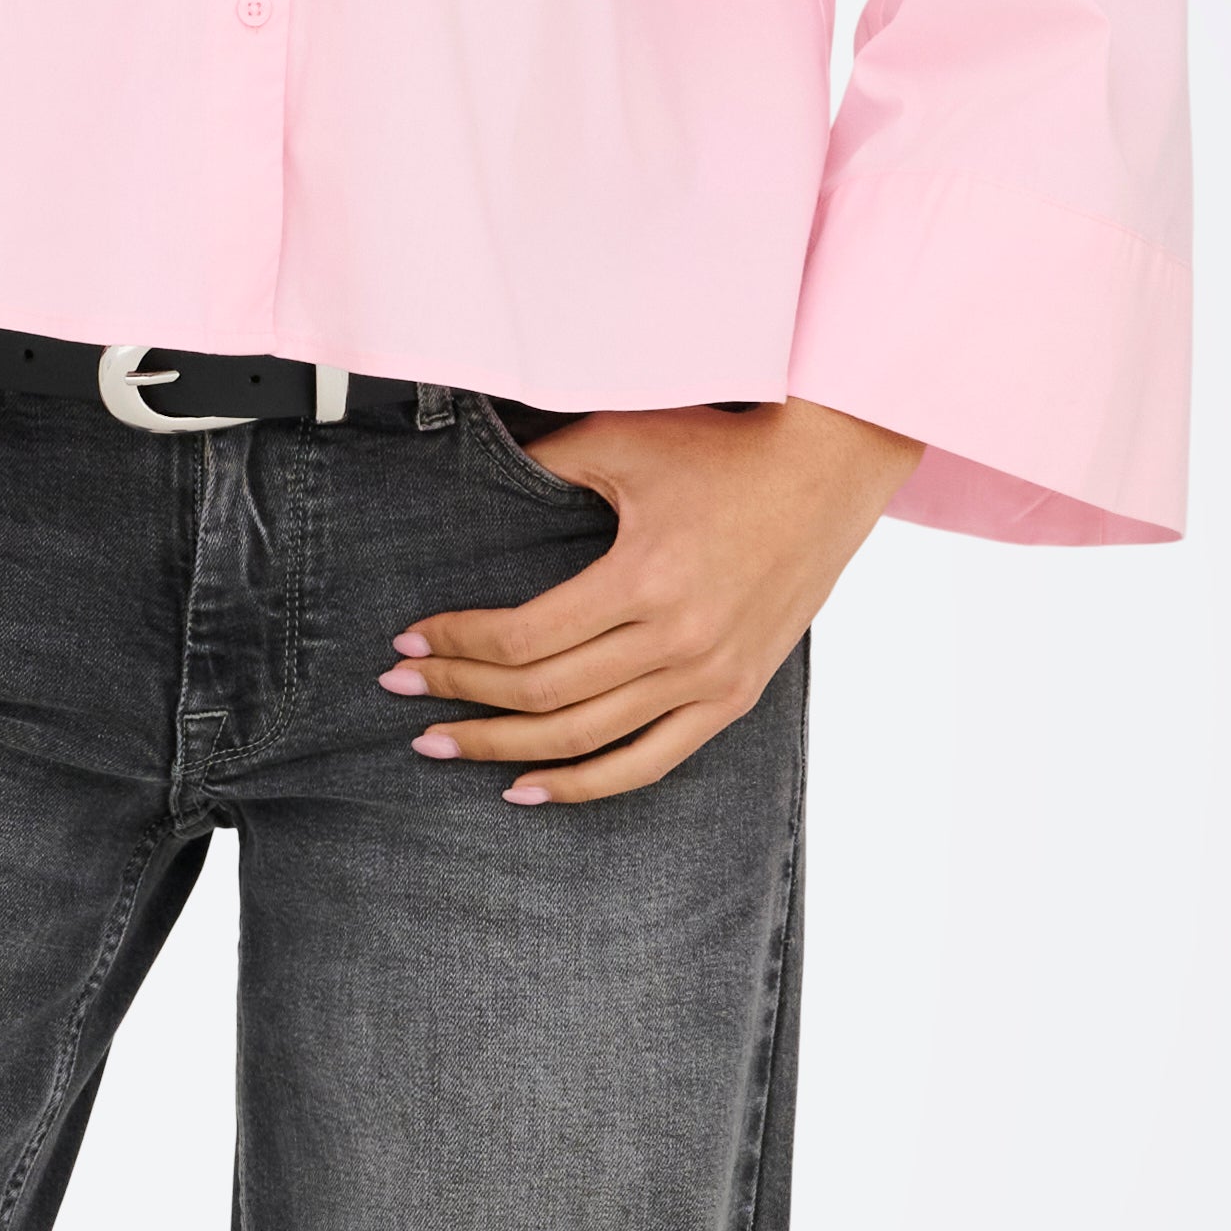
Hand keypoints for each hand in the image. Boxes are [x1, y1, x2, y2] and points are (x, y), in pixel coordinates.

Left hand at [384, 399, 918, 803]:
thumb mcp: (625, 441)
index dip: (456, 646)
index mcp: (645, 579)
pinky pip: (648, 762)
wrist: (828, 472)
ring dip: (504, 749)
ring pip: (585, 740)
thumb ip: (545, 464)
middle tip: (402, 690)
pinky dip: (585, 785)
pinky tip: (527, 789)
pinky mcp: (734, 696)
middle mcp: (679, 641)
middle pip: (543, 694)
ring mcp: (710, 678)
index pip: (524, 639)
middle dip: (460, 695)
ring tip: (442, 745)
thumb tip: (471, 479)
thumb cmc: (724, 450)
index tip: (409, 641)